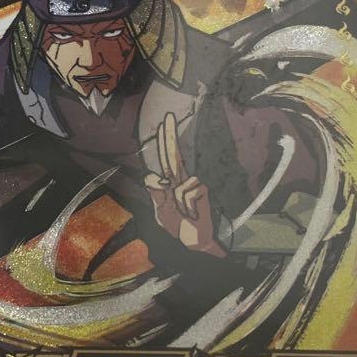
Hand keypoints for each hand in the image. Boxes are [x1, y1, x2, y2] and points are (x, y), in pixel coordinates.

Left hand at [144, 112, 225, 257]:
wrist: (194, 241)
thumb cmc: (178, 225)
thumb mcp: (160, 211)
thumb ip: (155, 194)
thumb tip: (153, 176)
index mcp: (170, 182)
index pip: (165, 158)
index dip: (164, 141)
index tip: (163, 123)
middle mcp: (183, 179)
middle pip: (173, 155)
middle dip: (170, 136)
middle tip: (168, 115)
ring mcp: (195, 184)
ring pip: (175, 187)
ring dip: (177, 206)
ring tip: (185, 214)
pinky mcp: (203, 191)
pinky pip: (185, 195)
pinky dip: (186, 208)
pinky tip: (193, 215)